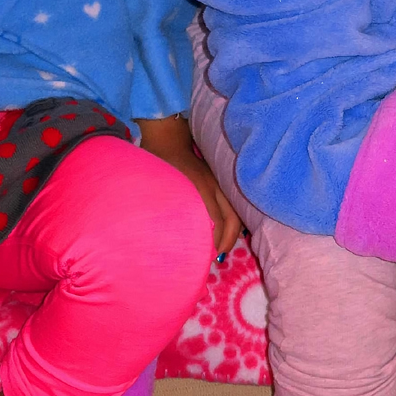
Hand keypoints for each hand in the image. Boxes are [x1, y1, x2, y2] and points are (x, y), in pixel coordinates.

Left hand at [135, 115, 242, 256]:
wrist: (168, 138)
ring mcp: (219, 184)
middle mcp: (215, 187)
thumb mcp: (161, 186)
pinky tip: (224, 231)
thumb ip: (168, 208)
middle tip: (218, 257)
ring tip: (222, 248)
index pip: (217, 221)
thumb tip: (170, 235)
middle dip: (227, 240)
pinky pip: (230, 206)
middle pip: (232, 219)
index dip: (214, 241)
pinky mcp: (218, 182)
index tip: (207, 257)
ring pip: (235, 213)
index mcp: (202, 188)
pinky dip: (230, 221)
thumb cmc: (161, 163)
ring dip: (231, 232)